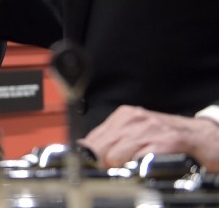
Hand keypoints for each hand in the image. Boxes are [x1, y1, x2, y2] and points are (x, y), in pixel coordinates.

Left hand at [80, 105, 218, 172]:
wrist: (203, 137)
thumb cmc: (168, 139)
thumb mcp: (137, 134)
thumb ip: (114, 142)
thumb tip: (88, 155)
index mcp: (123, 117)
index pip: (92, 139)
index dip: (89, 158)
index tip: (89, 169)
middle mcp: (133, 119)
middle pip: (100, 148)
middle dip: (102, 166)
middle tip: (111, 175)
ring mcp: (149, 129)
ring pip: (115, 157)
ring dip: (120, 170)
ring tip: (130, 173)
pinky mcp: (166, 141)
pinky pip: (139, 160)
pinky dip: (138, 170)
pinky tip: (145, 171)